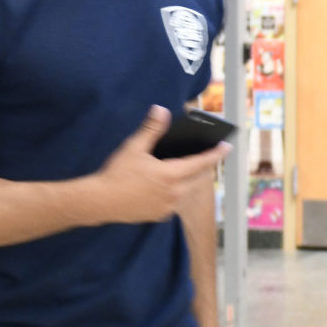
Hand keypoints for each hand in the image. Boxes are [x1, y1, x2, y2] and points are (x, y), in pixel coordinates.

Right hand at [94, 106, 230, 223]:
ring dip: (190, 181)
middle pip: (198, 178)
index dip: (216, 154)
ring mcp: (168, 206)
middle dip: (204, 167)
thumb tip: (161, 111)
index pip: (202, 163)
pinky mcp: (159, 215)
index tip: (227, 147)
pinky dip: (176, 193)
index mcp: (172, 175)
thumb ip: (151, 129)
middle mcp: (175, 193)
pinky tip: (168, 187)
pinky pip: (175, 202)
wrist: (99, 202)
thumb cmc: (116, 174)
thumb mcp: (134, 148)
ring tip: (186, 170)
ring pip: (187, 191)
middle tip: (206, 157)